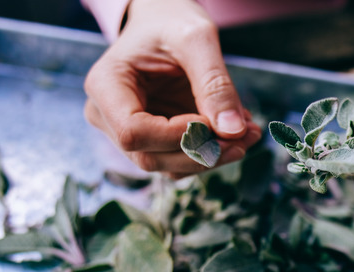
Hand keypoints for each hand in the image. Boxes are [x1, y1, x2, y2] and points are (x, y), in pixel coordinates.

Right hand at [83, 0, 261, 177]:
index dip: (178, 136)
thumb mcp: (196, 39)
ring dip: (213, 157)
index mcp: (105, 86)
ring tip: (248, 132)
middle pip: (150, 158)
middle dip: (203, 152)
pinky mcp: (153, 141)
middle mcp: (107, 116)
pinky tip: (237, 133)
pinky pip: (182, 161)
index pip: (134, 132)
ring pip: (169, 166)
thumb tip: (233, 131)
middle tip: (247, 134)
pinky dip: (212, 153)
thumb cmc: (172, 22)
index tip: (214, 121)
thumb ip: (214, 83)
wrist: (165, 22)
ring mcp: (129, 133)